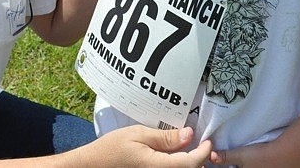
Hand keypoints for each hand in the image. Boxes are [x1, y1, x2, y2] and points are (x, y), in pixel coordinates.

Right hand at [80, 125, 211, 166]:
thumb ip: (165, 137)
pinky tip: (172, 157)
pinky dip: (176, 166)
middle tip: (199, 143)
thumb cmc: (111, 149)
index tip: (207, 141)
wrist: (92, 166)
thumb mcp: (138, 134)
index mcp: (158, 167)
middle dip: (198, 159)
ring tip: (187, 150)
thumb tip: (189, 135)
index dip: (204, 152)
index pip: (192, 163)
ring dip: (188, 164)